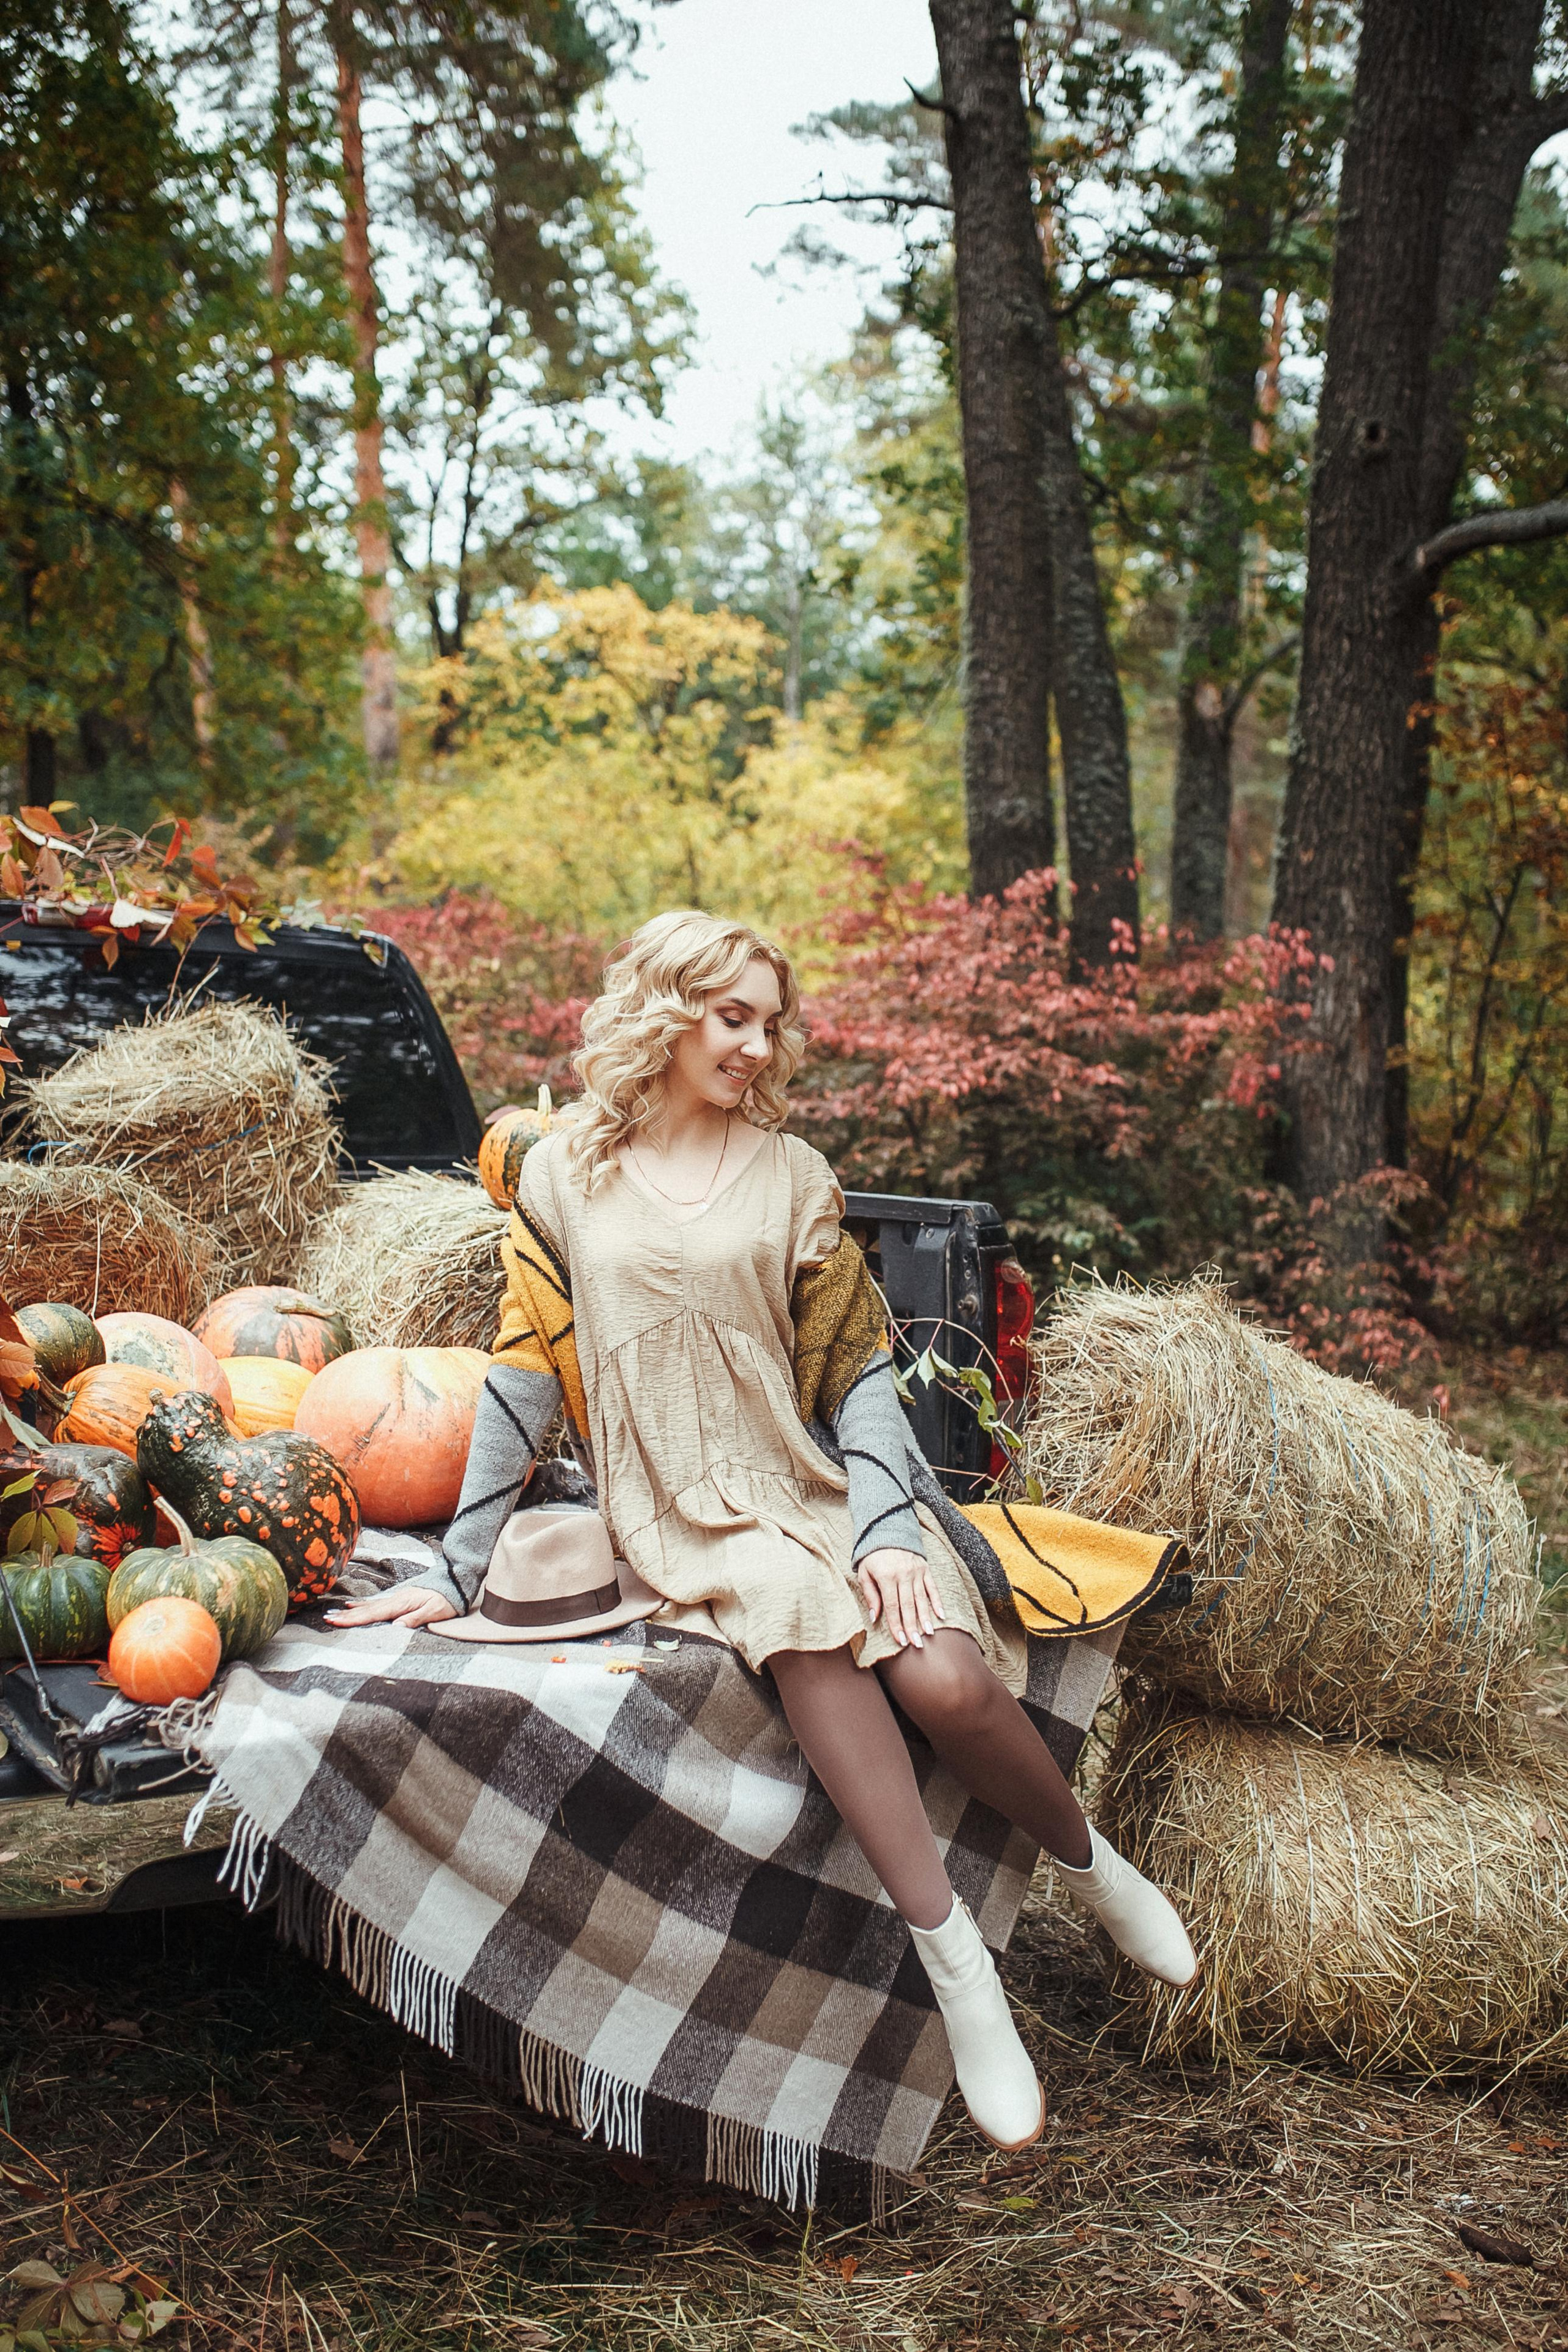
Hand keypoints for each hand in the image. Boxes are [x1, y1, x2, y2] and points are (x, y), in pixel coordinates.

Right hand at [324, 1584, 458, 1628]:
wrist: (455, 1583)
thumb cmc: (448, 1599)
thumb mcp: (436, 1611)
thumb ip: (416, 1618)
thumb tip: (396, 1627)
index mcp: (401, 1603)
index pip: (373, 1614)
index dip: (354, 1619)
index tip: (336, 1622)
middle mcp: (395, 1600)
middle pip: (366, 1610)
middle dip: (346, 1616)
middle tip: (326, 1619)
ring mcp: (395, 1599)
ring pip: (367, 1606)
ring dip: (350, 1612)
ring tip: (332, 1614)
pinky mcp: (398, 1599)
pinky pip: (375, 1604)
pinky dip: (361, 1605)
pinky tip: (352, 1605)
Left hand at [856, 1546, 944, 1648]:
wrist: (887, 1529)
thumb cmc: (872, 1555)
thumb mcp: (864, 1573)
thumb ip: (870, 1595)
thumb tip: (875, 1617)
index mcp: (886, 1577)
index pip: (892, 1606)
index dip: (896, 1625)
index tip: (900, 1640)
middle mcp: (903, 1575)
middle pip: (908, 1606)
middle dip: (912, 1626)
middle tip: (916, 1644)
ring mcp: (916, 1571)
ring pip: (921, 1598)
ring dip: (925, 1617)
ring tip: (929, 1633)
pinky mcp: (925, 1568)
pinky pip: (932, 1587)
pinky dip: (937, 1601)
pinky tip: (941, 1615)